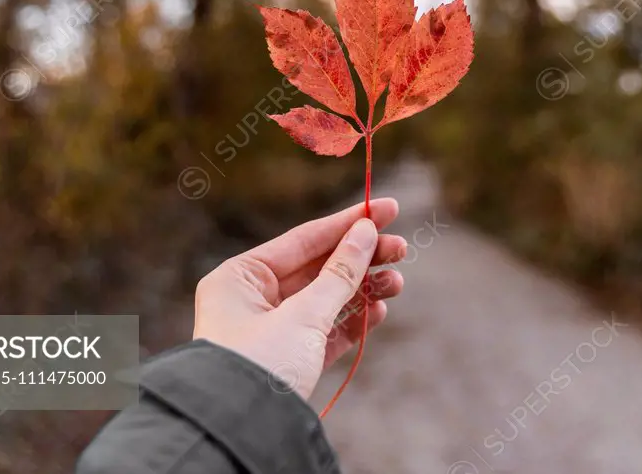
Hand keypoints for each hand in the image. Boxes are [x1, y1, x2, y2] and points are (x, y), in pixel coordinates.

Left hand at [192, 199, 405, 399]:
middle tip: (402, 250)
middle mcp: (252, 300)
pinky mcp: (288, 362)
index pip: (303, 240)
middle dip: (361, 259)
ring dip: (363, 290)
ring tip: (398, 283)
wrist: (239, 432)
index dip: (348, 223)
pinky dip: (351, 322)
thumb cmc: (260, 364)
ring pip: (325, 300)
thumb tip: (365, 232)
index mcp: (240, 278)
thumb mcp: (304, 315)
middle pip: (318, 268)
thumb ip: (339, 273)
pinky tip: (379, 310)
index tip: (387, 208)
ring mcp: (270, 332)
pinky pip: (324, 332)